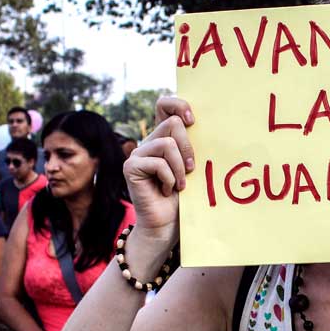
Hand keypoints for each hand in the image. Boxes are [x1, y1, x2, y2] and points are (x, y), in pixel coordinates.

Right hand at [124, 100, 195, 246]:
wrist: (166, 225)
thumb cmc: (183, 199)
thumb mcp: (191, 167)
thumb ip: (190, 146)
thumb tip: (199, 124)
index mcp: (163, 138)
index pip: (164, 105)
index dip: (179, 105)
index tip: (193, 121)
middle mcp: (148, 142)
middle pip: (173, 124)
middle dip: (188, 148)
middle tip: (190, 169)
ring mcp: (137, 154)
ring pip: (168, 144)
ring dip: (179, 168)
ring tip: (180, 184)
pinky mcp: (131, 167)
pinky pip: (158, 163)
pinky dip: (169, 179)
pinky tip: (166, 191)